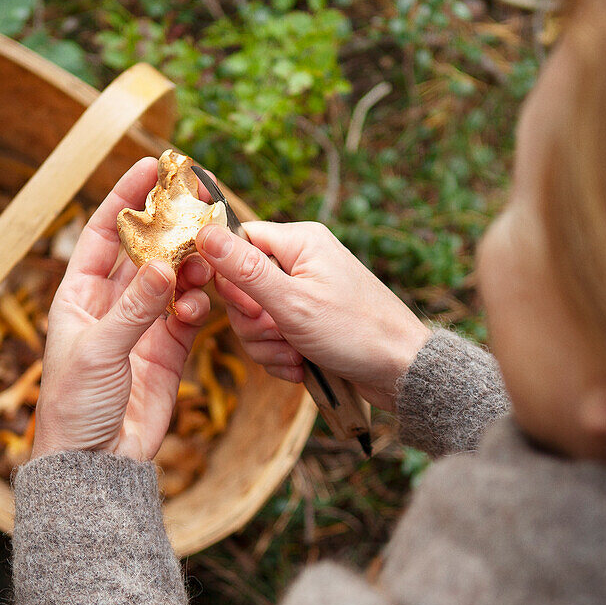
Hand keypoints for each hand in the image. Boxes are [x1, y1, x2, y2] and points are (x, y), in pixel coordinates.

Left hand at [32, 159, 210, 460]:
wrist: (95, 461)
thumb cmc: (75, 404)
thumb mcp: (99, 350)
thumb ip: (135, 307)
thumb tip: (163, 265)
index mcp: (78, 296)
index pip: (102, 234)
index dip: (125, 199)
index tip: (151, 167)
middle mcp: (110, 306)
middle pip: (143, 253)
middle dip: (168, 229)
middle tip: (197, 206)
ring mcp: (141, 327)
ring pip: (172, 281)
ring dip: (189, 267)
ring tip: (206, 259)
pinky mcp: (167, 352)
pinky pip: (188, 315)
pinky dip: (198, 304)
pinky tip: (203, 301)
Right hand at [195, 221, 429, 410]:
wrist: (401, 371)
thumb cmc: (356, 331)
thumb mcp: (292, 302)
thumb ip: (245, 270)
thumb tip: (204, 233)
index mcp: (299, 241)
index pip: (238, 241)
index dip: (230, 278)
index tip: (248, 305)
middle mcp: (302, 262)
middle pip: (242, 286)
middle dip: (253, 322)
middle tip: (279, 333)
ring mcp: (305, 294)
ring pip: (255, 318)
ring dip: (267, 344)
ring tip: (295, 356)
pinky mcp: (309, 322)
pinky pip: (273, 337)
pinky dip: (281, 356)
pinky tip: (301, 366)